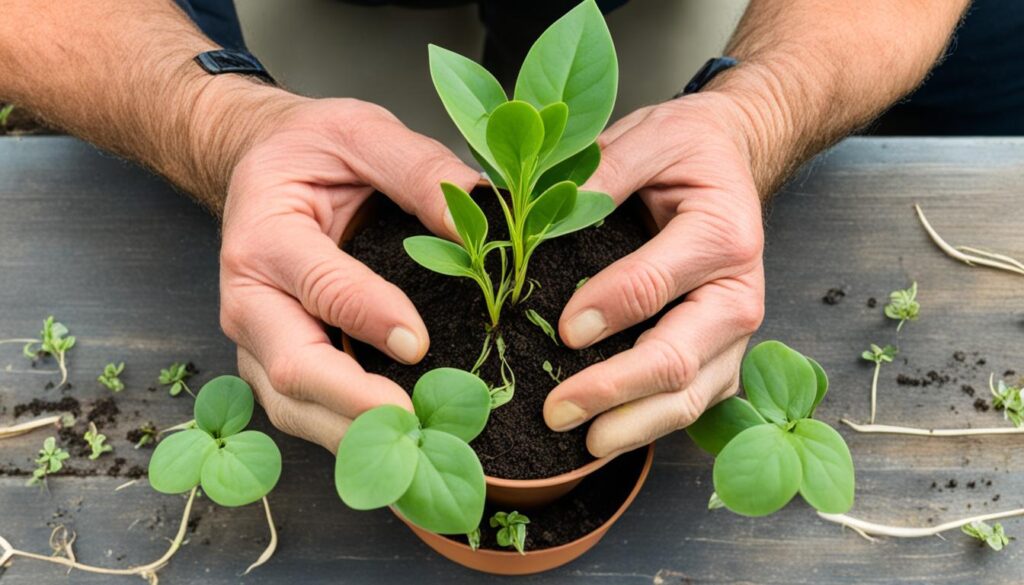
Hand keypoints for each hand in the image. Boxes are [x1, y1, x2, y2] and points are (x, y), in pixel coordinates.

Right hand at [221, 97, 478, 451]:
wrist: (261, 167)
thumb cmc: (309, 151)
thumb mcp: (359, 131)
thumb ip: (416, 167)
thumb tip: (476, 216)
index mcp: (264, 236)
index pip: (320, 287)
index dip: (369, 316)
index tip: (420, 342)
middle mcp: (248, 299)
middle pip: (292, 370)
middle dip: (355, 406)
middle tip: (418, 425)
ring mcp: (256, 340)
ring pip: (293, 408)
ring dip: (354, 438)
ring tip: (418, 452)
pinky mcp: (274, 363)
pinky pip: (304, 413)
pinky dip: (348, 435)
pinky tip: (398, 443)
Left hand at [543, 93, 765, 457]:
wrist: (732, 161)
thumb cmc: (687, 152)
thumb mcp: (648, 138)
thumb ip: (602, 172)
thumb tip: (538, 213)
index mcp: (722, 235)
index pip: (655, 285)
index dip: (605, 310)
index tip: (562, 330)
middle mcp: (739, 294)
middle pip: (678, 359)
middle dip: (614, 390)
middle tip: (557, 410)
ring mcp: (735, 333)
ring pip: (692, 396)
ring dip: (636, 425)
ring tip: (585, 443)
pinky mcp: (723, 355)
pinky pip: (695, 401)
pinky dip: (653, 424)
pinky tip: (610, 434)